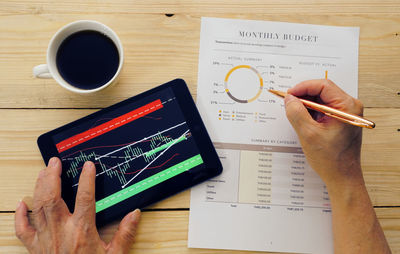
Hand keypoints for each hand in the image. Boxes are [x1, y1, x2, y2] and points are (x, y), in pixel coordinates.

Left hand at [15, 157, 140, 253]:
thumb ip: (125, 234)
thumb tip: (135, 214)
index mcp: (82, 231)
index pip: (85, 197)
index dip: (87, 179)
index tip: (88, 166)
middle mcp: (61, 231)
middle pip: (53, 198)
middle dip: (53, 177)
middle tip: (55, 162)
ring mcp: (46, 239)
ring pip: (38, 207)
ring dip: (39, 187)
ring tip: (42, 173)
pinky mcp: (35, 248)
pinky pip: (23, 230)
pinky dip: (21, 215)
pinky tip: (21, 204)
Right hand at [284, 79, 363, 188]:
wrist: (342, 177)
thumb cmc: (331, 160)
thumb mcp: (308, 134)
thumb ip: (296, 113)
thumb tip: (289, 99)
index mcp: (347, 107)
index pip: (323, 85)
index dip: (303, 87)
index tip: (289, 94)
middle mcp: (349, 107)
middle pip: (322, 91)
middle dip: (303, 96)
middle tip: (288, 103)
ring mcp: (345, 113)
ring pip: (321, 100)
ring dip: (306, 104)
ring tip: (295, 114)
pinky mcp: (340, 120)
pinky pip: (323, 109)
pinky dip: (311, 112)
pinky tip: (303, 121)